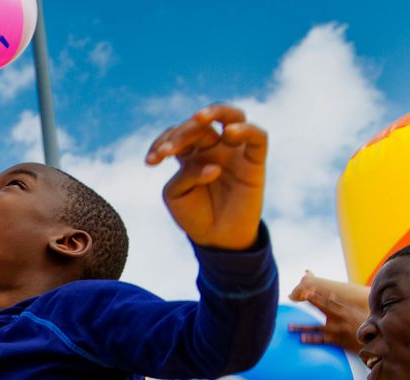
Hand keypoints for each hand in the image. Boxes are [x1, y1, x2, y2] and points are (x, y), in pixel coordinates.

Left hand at [146, 104, 266, 250]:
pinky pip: (257, 137)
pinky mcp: (255, 161)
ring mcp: (234, 151)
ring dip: (215, 111)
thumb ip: (187, 174)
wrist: (216, 238)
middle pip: (200, 124)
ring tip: (199, 118)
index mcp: (190, 152)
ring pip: (232, 116)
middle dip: (181, 133)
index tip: (152, 161)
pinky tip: (230, 132)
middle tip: (167, 152)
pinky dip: (245, 130)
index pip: (176, 132)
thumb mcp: (177, 194)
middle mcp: (213, 147)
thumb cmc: (194, 214)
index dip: (163, 140)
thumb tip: (214, 165)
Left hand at [289, 272, 370, 351]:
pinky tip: (301, 338)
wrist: (374, 341)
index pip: (329, 300)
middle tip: (301, 294)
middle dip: (312, 300)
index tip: (307, 288)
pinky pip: (322, 340)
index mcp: (345, 310)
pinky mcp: (337, 341)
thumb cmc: (363, 326)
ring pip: (317, 327)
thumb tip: (332, 295)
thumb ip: (341, 305)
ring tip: (290, 327)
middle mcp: (340, 318)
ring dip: (302, 327)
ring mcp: (337, 330)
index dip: (318, 294)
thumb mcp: (355, 313)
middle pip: (324, 308)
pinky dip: (312, 339)